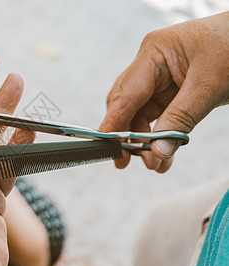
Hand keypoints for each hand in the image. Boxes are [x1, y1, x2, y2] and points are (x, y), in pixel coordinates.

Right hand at [100, 12, 228, 172]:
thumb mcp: (208, 85)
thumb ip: (181, 119)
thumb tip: (158, 151)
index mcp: (154, 52)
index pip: (127, 93)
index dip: (114, 122)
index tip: (106, 146)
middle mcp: (151, 65)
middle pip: (127, 105)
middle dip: (127, 135)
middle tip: (124, 161)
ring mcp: (160, 78)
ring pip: (142, 115)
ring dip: (146, 141)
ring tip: (155, 164)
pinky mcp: (172, 90)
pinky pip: (160, 117)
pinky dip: (161, 136)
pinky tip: (164, 155)